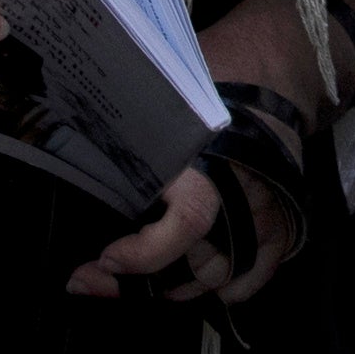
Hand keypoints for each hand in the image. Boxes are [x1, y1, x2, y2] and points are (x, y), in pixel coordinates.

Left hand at [70, 0, 331, 302]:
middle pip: (197, 263)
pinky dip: (227, 288)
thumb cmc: (217, 69)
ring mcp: (267, 212)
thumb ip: (134, 121)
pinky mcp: (284, 221)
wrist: (278, 65)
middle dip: (141, 283)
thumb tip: (71, 134)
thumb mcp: (170, 87)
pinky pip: (257, 274)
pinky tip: (190, 283)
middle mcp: (244, 194)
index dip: (146, 252)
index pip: (189, 221)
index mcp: (211, 158)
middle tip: (93, 279)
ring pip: (221, 274)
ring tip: (135, 279)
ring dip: (177, 286)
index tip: (106, 258)